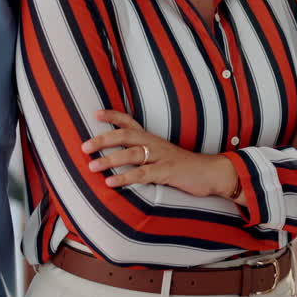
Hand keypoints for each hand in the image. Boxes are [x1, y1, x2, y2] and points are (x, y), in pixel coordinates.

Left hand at [81, 111, 243, 203]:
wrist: (212, 173)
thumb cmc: (185, 167)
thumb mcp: (163, 156)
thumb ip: (144, 155)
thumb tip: (121, 159)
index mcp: (153, 139)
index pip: (130, 122)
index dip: (112, 116)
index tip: (95, 114)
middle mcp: (155, 144)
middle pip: (125, 135)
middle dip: (102, 139)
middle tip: (83, 146)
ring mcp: (161, 157)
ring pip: (131, 154)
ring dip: (109, 159)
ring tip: (91, 165)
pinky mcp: (167, 172)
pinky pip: (143, 174)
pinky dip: (125, 177)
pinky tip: (111, 182)